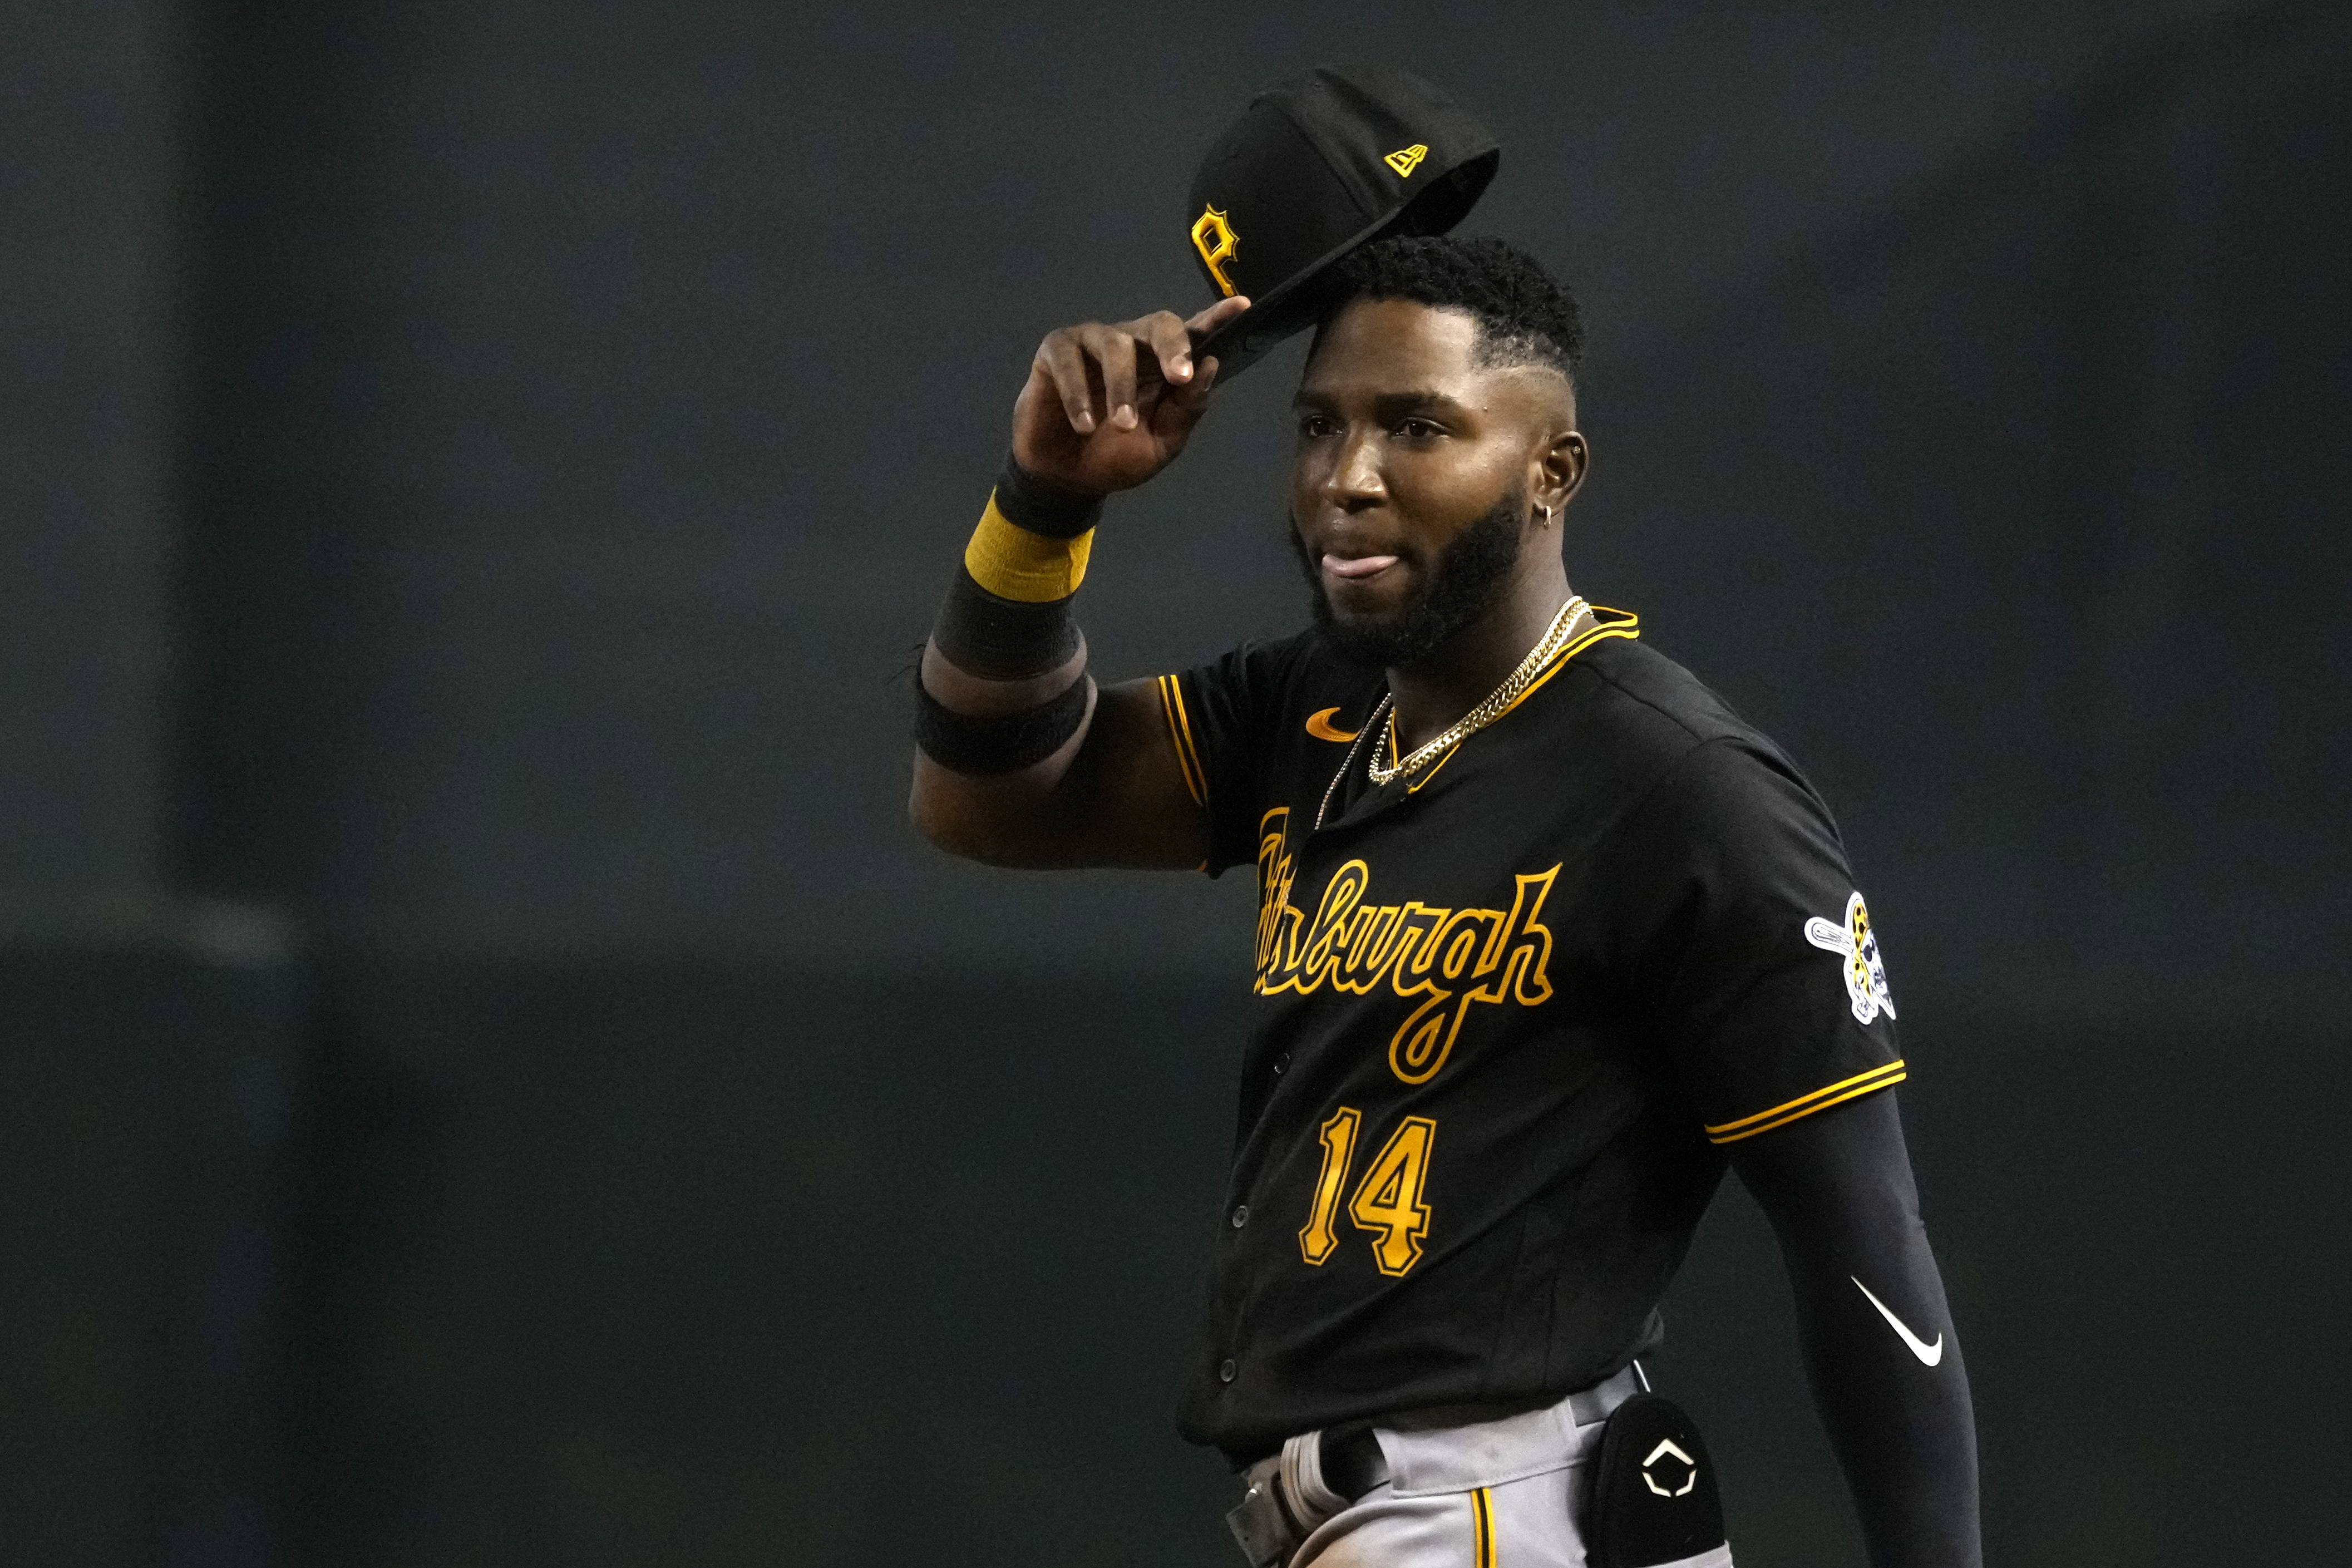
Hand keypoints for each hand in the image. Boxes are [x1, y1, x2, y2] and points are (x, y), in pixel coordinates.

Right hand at [1011, 295, 1250, 495]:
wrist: (1067, 479)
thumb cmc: (1117, 456)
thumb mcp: (1162, 442)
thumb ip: (1186, 408)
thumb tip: (1209, 366)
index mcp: (1163, 364)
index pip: (1194, 335)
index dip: (1217, 318)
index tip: (1241, 307)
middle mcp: (1132, 344)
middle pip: (1160, 324)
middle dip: (1174, 346)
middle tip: (1181, 376)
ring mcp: (1093, 343)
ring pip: (1115, 344)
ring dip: (1121, 387)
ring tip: (1122, 425)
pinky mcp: (1057, 351)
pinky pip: (1070, 358)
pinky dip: (1078, 393)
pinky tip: (1085, 424)